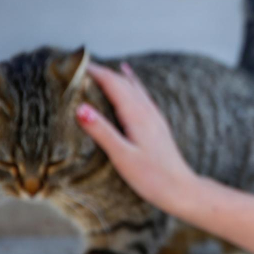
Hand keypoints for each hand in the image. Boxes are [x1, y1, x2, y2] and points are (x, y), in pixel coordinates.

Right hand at [75, 61, 196, 215]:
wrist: (181, 188)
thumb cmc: (151, 176)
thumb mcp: (122, 156)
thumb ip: (102, 131)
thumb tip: (80, 108)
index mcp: (137, 114)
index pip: (113, 83)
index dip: (94, 71)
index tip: (72, 65)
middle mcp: (147, 110)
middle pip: (122, 82)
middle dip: (101, 72)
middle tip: (78, 66)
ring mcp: (154, 115)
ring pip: (133, 86)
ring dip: (115, 76)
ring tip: (98, 68)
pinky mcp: (157, 123)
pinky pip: (141, 94)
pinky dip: (131, 83)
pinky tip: (131, 79)